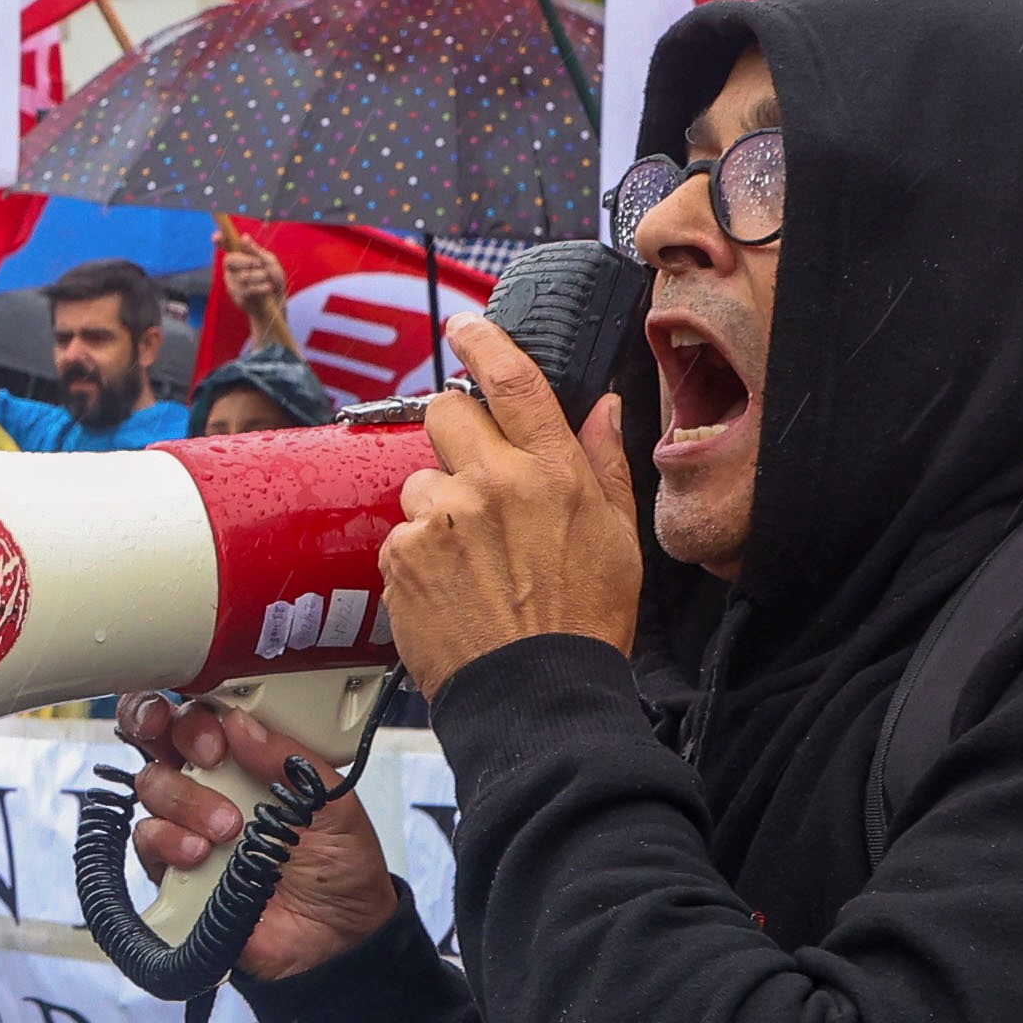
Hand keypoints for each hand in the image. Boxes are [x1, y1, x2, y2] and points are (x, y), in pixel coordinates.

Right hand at [111, 692, 404, 979]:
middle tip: (210, 758)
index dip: (193, 709)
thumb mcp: (335, 803)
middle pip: (159, 737)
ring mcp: (187, 826)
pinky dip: (168, 842)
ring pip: (151, 785)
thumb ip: (292, 759)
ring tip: (228, 828)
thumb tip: (242, 724)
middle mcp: (209, 785)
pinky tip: (201, 855)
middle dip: (172, 735)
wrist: (337, 938)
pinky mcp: (173, 869)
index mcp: (247, 759)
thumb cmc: (340, 868)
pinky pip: (146, 841)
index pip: (200, 712)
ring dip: (185, 799)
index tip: (220, 731)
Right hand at [213, 235, 291, 348]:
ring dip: (259, 276)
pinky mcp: (238, 297)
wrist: (278, 302)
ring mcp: (233, 284)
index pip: (225, 247)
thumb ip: (257, 251)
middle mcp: (232, 270)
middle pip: (230, 260)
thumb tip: (244, 238)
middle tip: (259, 264)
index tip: (216, 237)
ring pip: (242, 276)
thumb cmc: (273, 279)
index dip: (219, 241)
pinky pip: (247, 289)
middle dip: (246, 261)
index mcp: (239, 258)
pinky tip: (267, 288)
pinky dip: (261, 287)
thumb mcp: (269, 262)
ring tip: (267, 279)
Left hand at [379, 311, 640, 688]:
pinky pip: (402, 533)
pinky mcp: (403, 556)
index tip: (465, 326)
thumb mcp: (619, 539)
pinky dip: (420, 554)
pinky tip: (451, 587)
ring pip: (420, 480)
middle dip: (454, 433)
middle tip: (474, 477)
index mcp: (552, 473)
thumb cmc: (584, 622)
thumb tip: (604, 407)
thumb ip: (604, 464)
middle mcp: (492, 484)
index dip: (484, 342)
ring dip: (438, 507)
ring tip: (471, 558)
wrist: (537, 696)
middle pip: (444, 412)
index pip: (514, 381)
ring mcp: (442, 519)